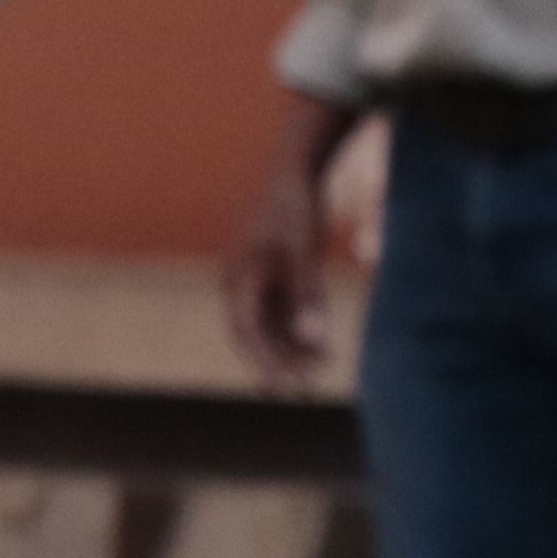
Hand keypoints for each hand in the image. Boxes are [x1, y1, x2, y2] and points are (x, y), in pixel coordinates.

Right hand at [224, 131, 339, 389]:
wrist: (292, 169)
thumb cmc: (296, 207)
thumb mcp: (304, 251)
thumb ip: (307, 296)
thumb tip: (313, 340)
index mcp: (241, 278)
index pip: (248, 333)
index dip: (267, 362)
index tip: (288, 387)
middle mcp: (238, 282)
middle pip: (253, 334)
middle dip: (277, 362)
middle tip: (306, 388)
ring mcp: (250, 278)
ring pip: (265, 325)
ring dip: (287, 349)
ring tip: (317, 371)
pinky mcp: (265, 273)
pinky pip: (274, 311)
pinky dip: (292, 331)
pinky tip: (317, 346)